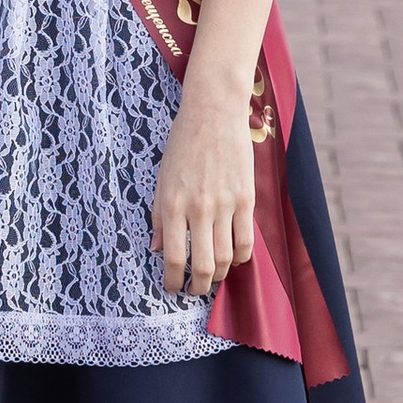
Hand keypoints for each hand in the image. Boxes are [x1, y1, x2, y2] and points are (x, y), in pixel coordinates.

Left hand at [152, 76, 256, 296]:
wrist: (213, 113)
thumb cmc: (182, 144)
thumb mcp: (161, 178)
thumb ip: (159, 216)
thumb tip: (156, 248)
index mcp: (173, 204)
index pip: (173, 257)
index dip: (172, 280)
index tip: (171, 287)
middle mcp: (199, 209)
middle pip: (204, 266)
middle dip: (198, 286)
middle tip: (194, 289)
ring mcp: (225, 205)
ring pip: (227, 258)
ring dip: (220, 275)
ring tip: (212, 277)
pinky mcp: (246, 200)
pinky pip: (247, 241)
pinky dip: (241, 258)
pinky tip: (234, 259)